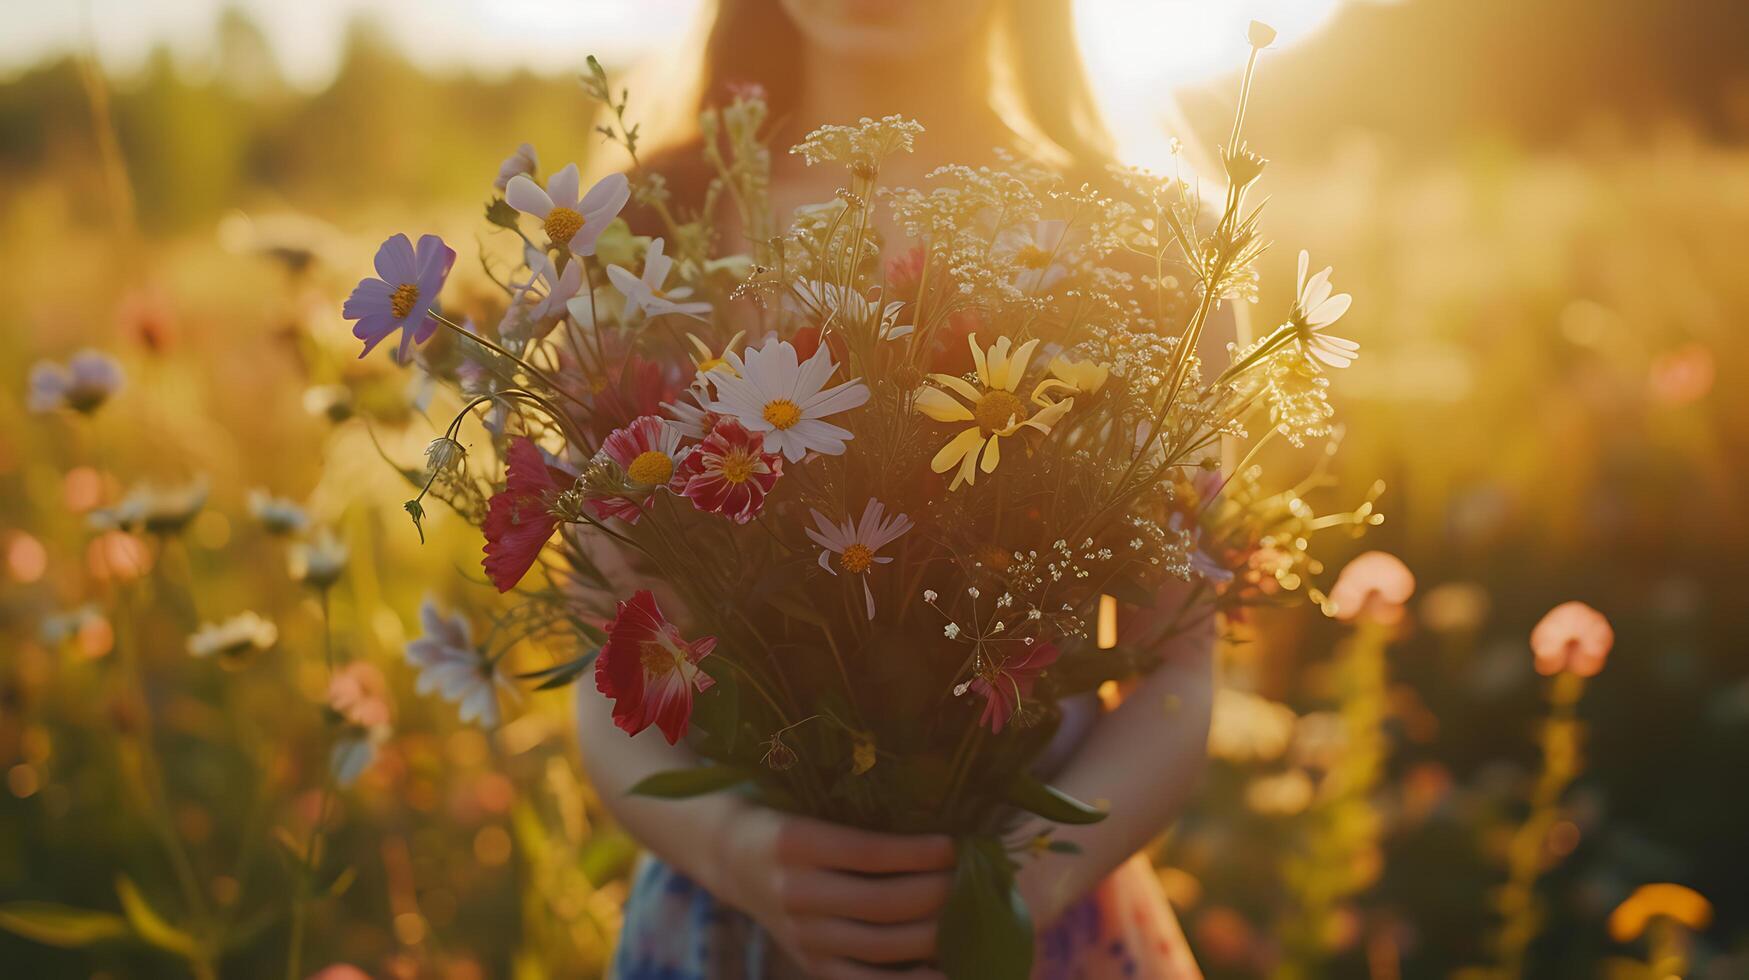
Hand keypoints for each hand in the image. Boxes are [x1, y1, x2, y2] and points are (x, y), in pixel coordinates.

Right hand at [705, 803, 954, 978]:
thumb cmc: (793, 818)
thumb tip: (938, 829)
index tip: (956, 845)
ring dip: (932, 935)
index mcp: (795, 842)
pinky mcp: (811, 965)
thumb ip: (861, 814)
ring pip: (880, 946)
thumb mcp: (811, 804)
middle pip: (881, 903)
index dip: (919, 853)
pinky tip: (945, 974)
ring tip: (968, 918)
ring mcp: (802, 936)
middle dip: (937, 894)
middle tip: (973, 879)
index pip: (869, 852)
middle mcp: (795, 892)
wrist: (733, 858)